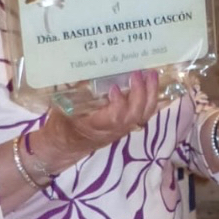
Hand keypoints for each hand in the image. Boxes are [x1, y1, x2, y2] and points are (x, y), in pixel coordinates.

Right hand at [37, 69, 161, 160]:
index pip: (115, 117)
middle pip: (135, 114)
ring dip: (151, 94)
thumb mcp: (63, 110)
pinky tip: (155, 84)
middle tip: (138, 73)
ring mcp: (124, 127)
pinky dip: (152, 99)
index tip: (113, 87)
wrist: (64, 146)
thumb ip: (75, 94)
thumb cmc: (63, 126)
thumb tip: (86, 73)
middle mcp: (116, 128)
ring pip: (144, 114)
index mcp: (98, 126)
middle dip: (140, 93)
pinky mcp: (128, 125)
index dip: (119, 103)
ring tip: (152, 74)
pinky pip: (146, 113)